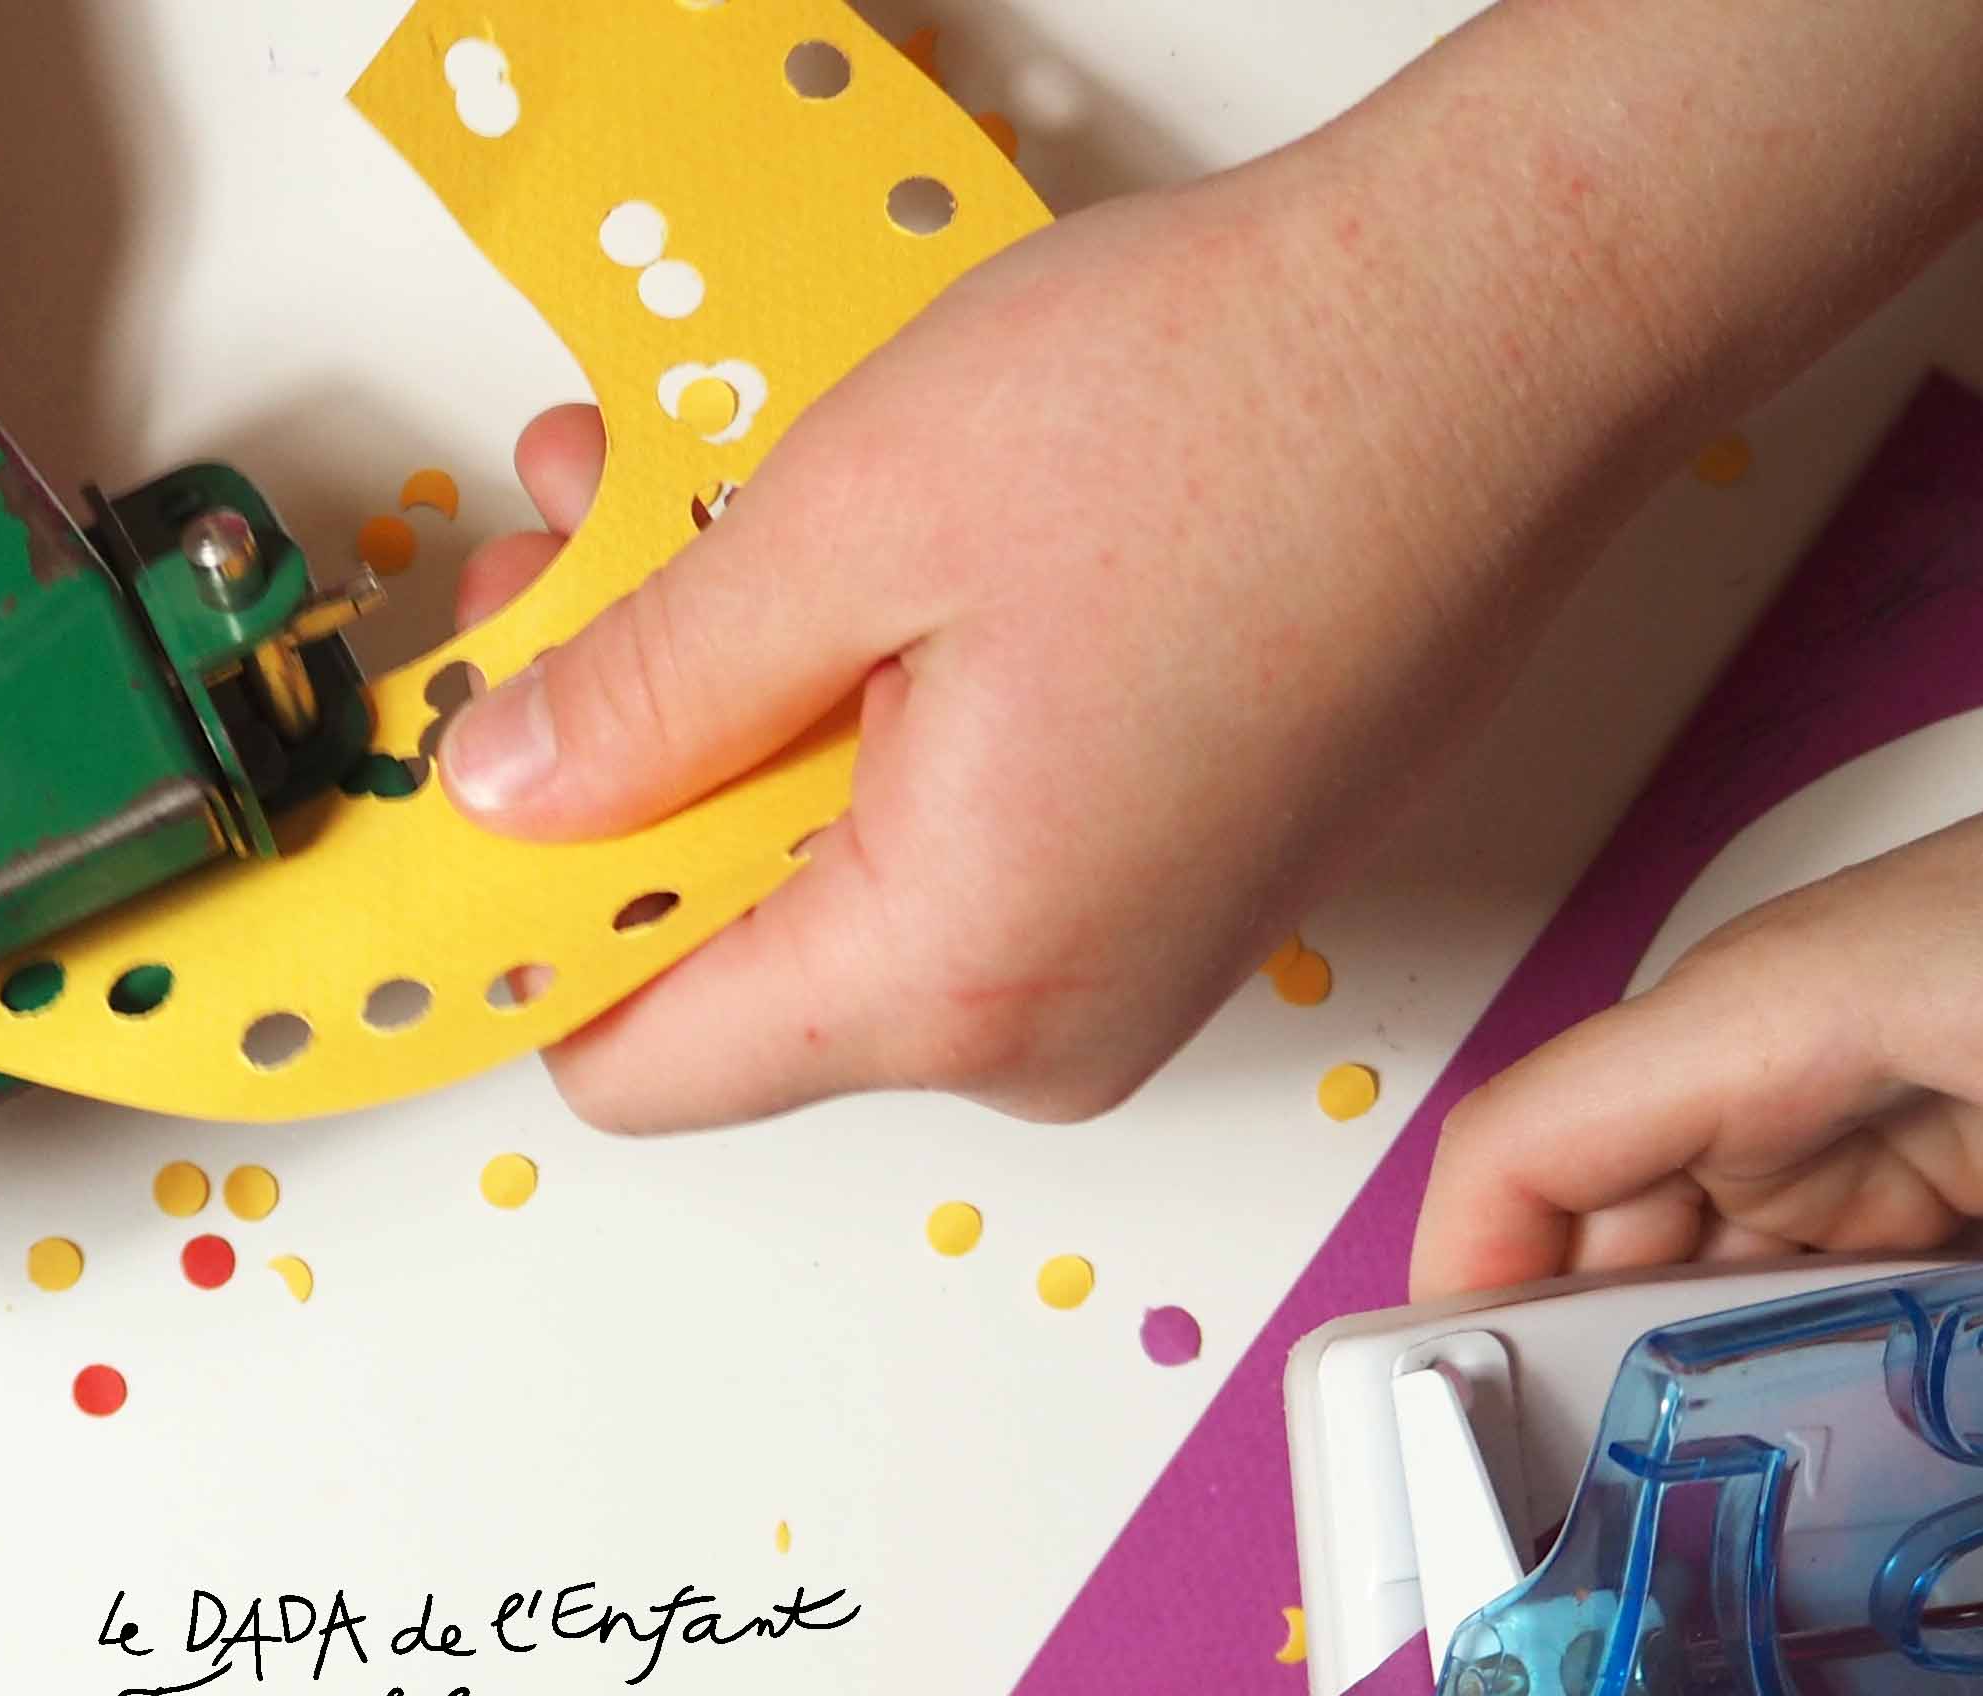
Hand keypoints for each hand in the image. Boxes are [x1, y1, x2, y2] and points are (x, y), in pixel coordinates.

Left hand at [432, 128, 1634, 1132]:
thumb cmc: (1233, 410)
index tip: (481, 780)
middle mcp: (1051, 1031)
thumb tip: (508, 795)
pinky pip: (962, 868)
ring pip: (845, 906)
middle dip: (646, 781)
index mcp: (955, 974)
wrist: (1501, 346)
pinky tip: (881, 572)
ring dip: (762, 728)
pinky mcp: (1181, 909)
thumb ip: (645, 693)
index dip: (531, 924)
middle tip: (598, 561)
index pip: (637, 1063)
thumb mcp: (847, 519)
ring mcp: (1130, 981)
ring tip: (743, 522)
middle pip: (736, 979)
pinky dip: (883, 737)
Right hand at [1413, 578, 1982, 1544]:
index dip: (1449, 1290)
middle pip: (1567, 1239)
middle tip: (1554, 1562)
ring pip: (1660, 1278)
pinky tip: (1771, 1489)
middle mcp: (1761, 1069)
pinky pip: (1767, 1292)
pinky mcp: (1891, 1168)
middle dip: (1539, 1388)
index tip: (1447, 1443)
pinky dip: (1748, 1386)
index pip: (1518, 1150)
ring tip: (1638, 1555)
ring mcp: (1821, 1120)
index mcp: (1767, 1018)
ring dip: (1639, 1399)